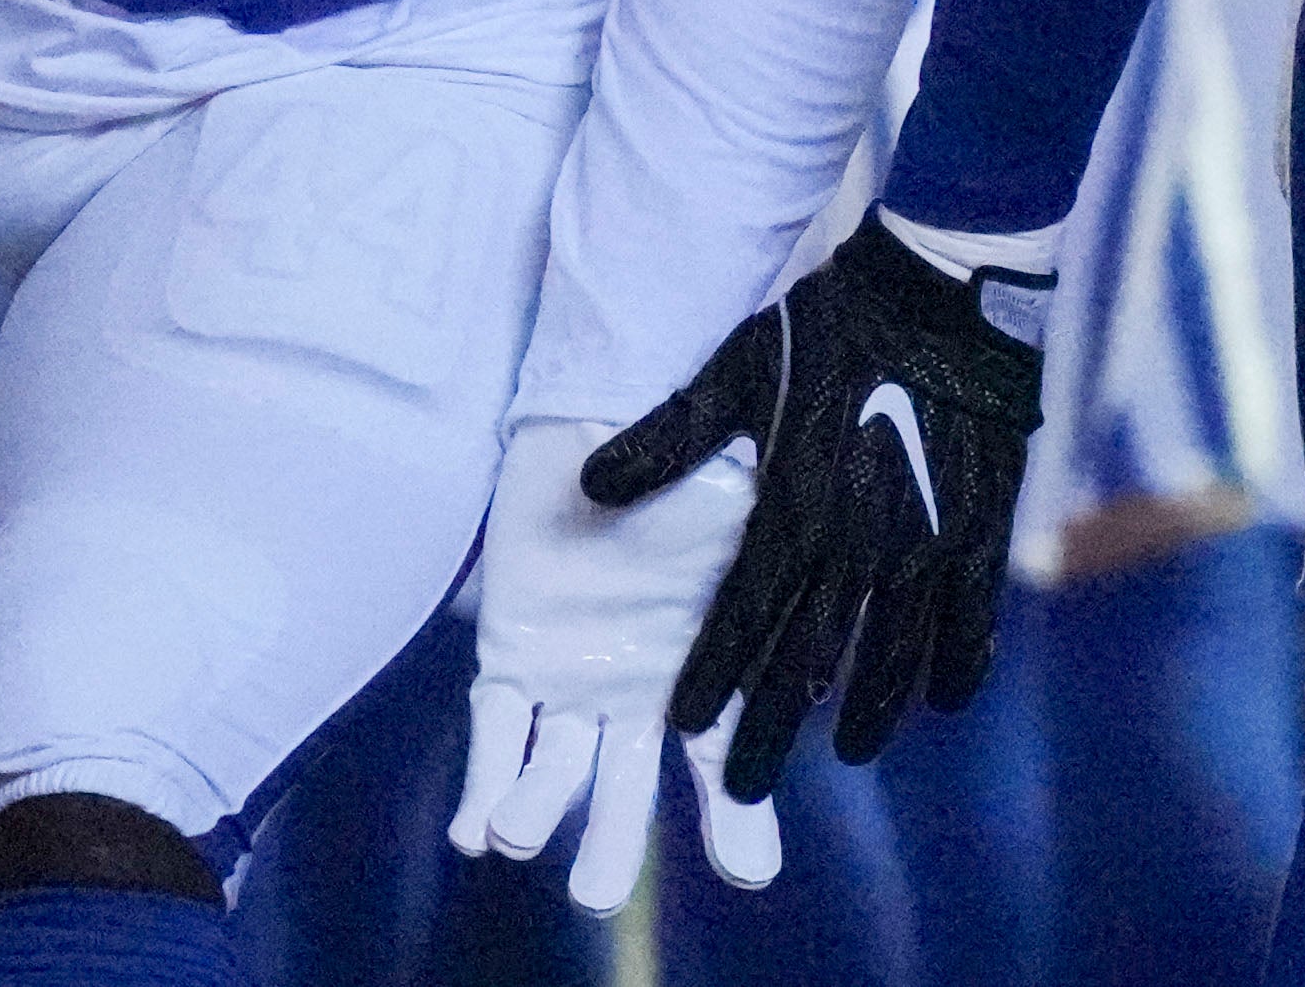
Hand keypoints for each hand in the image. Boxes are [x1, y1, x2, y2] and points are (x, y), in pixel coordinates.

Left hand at [451, 420, 781, 913]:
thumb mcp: (745, 506)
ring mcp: (572, 681)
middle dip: (612, 844)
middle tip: (595, 894)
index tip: (745, 873)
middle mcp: (641, 695)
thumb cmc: (690, 461)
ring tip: (516, 837)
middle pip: (628, 789)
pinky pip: (494, 731)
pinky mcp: (511, 656)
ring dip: (535, 812)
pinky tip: (471, 832)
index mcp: (708, 672)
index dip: (737, 818)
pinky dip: (482, 782)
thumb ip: (773, 558)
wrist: (605, 410)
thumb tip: (833, 593)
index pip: (726, 762)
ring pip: (554, 771)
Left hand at [583, 214, 1046, 798]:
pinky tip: (937, 699)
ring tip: (842, 751)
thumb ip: (665, 439)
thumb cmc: (827, 325)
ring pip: (892, 658)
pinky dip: (953, 668)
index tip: (684, 731)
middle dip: (772, 727)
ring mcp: (930, 546)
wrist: (941, 293)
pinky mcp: (984, 533)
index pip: (744, 620)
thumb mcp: (737, 370)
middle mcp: (861, 545)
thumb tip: (584, 488)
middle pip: (810, 660)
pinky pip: (970, 625)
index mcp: (795, 509)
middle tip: (744, 784)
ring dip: (863, 711)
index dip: (713, 679)